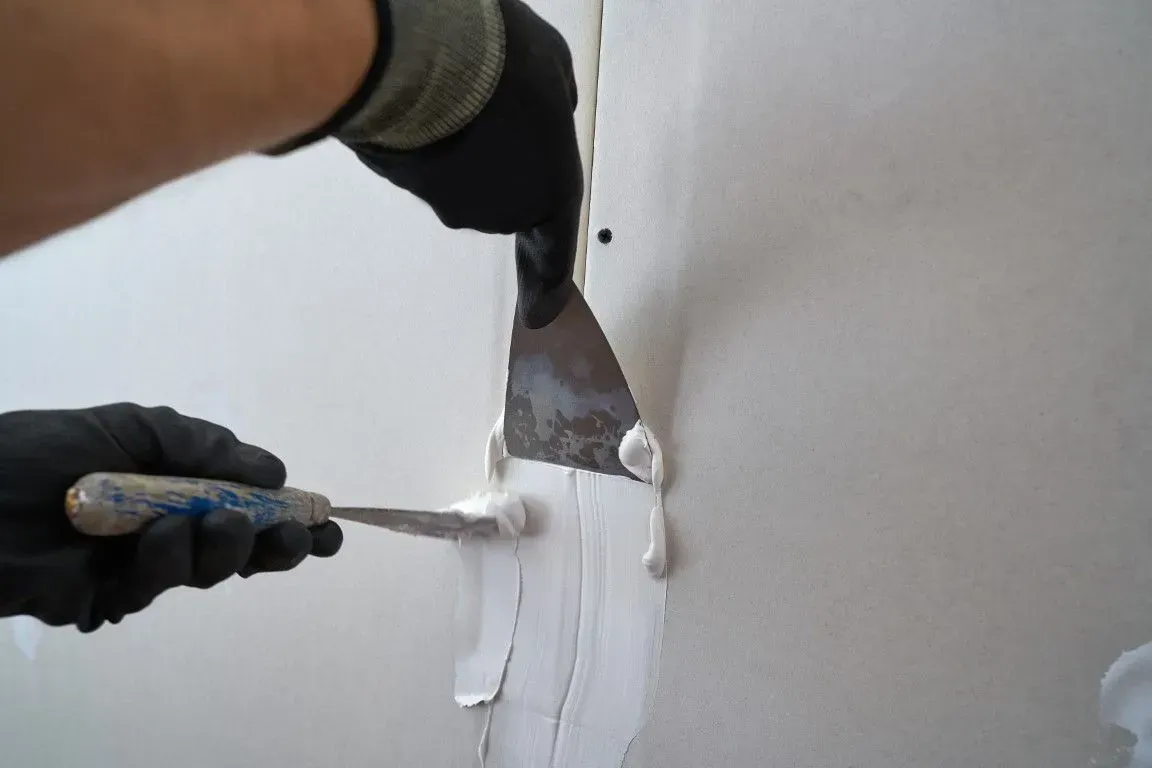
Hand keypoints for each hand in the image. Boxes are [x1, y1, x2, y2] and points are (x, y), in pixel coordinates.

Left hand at [0, 404, 341, 631]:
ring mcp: (138, 563)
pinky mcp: (108, 598)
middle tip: (297, 540)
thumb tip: (274, 471)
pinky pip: (156, 587)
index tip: (326, 522)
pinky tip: (155, 538)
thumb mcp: (134, 427)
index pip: (245, 502)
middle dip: (276, 544)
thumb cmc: (45, 450)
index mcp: (175, 483)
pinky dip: (166, 561)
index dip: (287, 515)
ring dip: (224, 548)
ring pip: (206, 569)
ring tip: (220, 525)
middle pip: (239, 547)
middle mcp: (166, 524)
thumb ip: (205, 447)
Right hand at [338, 0, 582, 326]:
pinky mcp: (407, 185)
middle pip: (508, 199)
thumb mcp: (555, 69)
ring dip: (469, 149)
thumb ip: (557, 104)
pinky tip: (435, 104)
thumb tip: (546, 116)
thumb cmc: (503, 65)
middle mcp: (500, 212)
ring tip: (463, 93)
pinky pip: (431, 167)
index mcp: (551, 193)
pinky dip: (438, 144)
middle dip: (506, 166)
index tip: (539, 316)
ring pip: (466, 180)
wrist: (418, 61)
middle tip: (499, 117)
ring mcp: (450, 201)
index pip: (555, 251)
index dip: (549, 285)